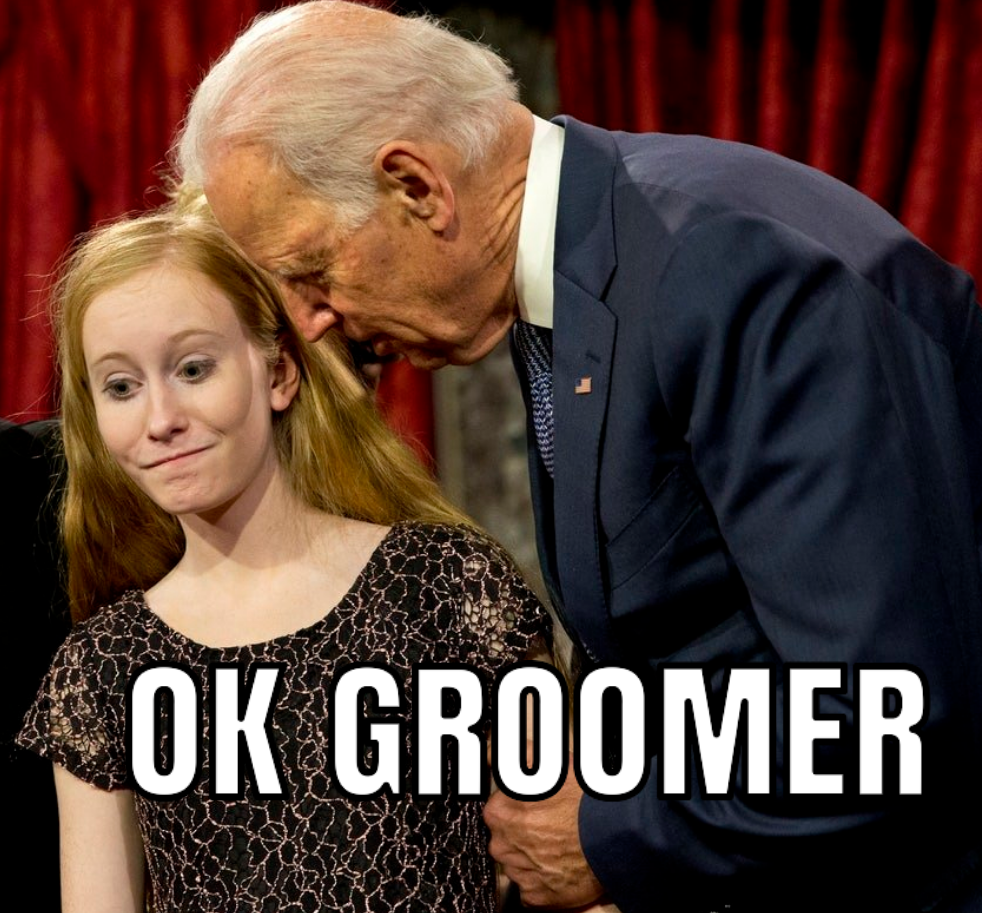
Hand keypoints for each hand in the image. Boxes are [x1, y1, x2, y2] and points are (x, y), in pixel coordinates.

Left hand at [484, 750, 604, 908]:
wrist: (614, 833)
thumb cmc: (580, 797)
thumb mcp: (545, 761)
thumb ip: (509, 753)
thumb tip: (488, 747)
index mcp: (498, 812)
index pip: (500, 809)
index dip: (521, 807)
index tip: (540, 807)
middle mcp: (502, 845)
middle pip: (507, 838)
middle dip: (525, 834)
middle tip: (554, 826)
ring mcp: (519, 873)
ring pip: (519, 864)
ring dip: (534, 857)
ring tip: (563, 847)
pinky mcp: (536, 898)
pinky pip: (532, 890)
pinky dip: (545, 882)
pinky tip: (563, 867)